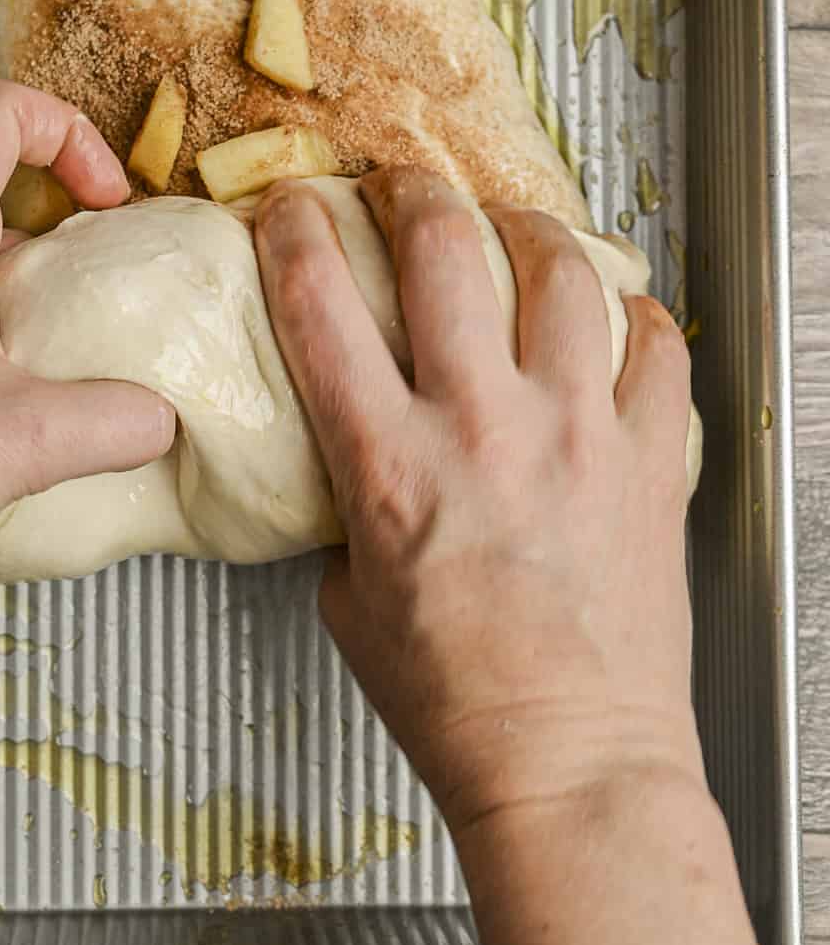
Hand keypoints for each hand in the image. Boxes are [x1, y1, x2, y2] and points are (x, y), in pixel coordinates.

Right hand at [253, 165, 702, 837]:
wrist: (569, 760)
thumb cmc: (455, 702)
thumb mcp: (352, 603)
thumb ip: (350, 514)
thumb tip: (360, 471)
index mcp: (390, 465)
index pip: (320, 306)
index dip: (294, 233)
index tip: (290, 208)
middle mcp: (482, 427)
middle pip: (443, 251)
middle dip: (412, 192)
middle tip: (402, 185)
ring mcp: (575, 434)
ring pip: (558, 272)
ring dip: (527, 229)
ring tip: (514, 225)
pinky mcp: (647, 458)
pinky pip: (654, 347)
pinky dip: (632, 314)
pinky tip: (614, 312)